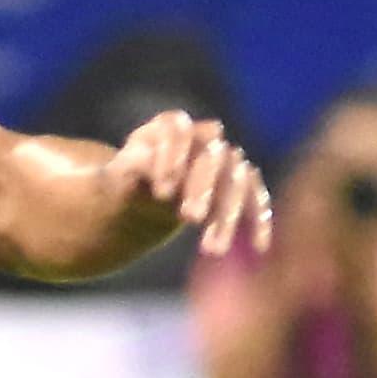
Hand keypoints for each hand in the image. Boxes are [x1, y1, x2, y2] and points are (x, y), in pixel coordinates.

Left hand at [108, 111, 270, 256]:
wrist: (144, 196)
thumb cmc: (130, 181)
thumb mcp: (119, 175)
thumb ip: (133, 167)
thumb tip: (142, 166)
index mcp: (169, 128)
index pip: (177, 129)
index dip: (172, 156)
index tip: (161, 192)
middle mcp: (203, 139)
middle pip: (212, 156)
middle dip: (201, 188)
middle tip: (189, 218)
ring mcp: (226, 160)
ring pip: (237, 181)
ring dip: (227, 215)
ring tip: (211, 250)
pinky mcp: (242, 184)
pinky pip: (256, 198)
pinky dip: (258, 221)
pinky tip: (258, 246)